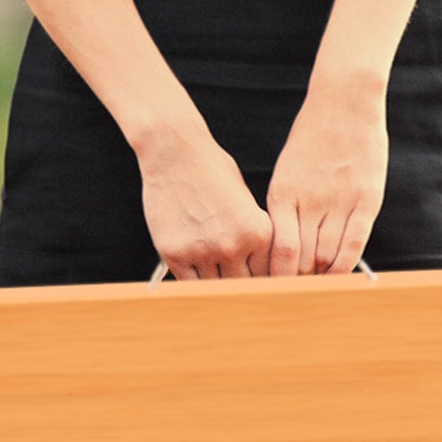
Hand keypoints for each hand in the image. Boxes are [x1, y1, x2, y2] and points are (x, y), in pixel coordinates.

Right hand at [137, 120, 271, 277]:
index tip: (256, 283)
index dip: (261, 280)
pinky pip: (188, 284)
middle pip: (243, 286)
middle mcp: (233, 246)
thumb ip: (254, 233)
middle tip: (237, 288)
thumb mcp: (246, 199)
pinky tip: (195, 273)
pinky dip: (193, 283)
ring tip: (215, 279)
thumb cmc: (212, 170)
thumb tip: (260, 267)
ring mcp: (202, 252)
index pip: (267, 274)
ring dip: (216, 285)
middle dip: (241, 286)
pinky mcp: (174, 253)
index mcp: (259, 232)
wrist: (175, 152)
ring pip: (216, 288)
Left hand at [264, 78, 386, 273]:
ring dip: (321, 275)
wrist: (344, 102)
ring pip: (327, 256)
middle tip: (295, 294)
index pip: (279, 252)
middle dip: (297, 280)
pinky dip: (345, 266)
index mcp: (282, 195)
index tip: (275, 289)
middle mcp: (309, 202)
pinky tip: (339, 275)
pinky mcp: (366, 200)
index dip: (278, 277)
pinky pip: (354, 244)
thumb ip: (286, 208)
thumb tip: (283, 248)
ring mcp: (339, 201)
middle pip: (303, 259)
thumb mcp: (287, 171)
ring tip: (316, 284)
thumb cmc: (312, 137)